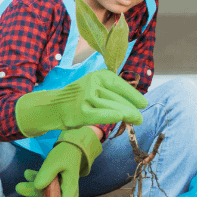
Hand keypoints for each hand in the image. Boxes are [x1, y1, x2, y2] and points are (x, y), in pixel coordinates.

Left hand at [14, 126, 101, 196]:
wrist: (72, 143)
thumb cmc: (66, 154)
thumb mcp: (54, 163)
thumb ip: (46, 175)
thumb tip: (37, 187)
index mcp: (69, 190)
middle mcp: (67, 191)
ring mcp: (61, 187)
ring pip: (45, 194)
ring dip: (32, 189)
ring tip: (19, 185)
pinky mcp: (56, 182)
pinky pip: (45, 185)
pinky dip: (36, 180)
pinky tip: (27, 174)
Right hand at [15, 69, 146, 137]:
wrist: (53, 107)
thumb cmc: (78, 97)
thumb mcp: (94, 86)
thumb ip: (111, 91)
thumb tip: (135, 101)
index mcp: (98, 75)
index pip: (120, 85)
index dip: (133, 95)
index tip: (143, 103)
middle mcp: (92, 84)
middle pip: (118, 98)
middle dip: (131, 108)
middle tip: (140, 117)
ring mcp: (86, 98)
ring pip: (113, 107)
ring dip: (127, 114)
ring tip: (136, 120)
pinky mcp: (80, 112)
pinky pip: (101, 114)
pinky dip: (112, 116)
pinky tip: (121, 118)